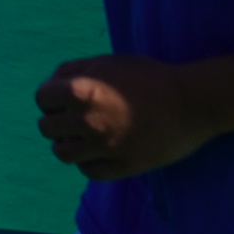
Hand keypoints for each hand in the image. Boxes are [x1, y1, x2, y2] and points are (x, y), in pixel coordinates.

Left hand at [37, 54, 206, 177]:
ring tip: (82, 137)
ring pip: (62, 154)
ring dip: (68, 144)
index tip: (64, 98)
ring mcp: (106, 147)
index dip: (50, 97)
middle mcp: (88, 121)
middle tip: (74, 118)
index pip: (41, 99)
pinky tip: (99, 151)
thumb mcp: (105, 62)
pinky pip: (89, 171)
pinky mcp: (125, 166)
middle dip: (56, 121)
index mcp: (80, 91)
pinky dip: (88, 162)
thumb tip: (49, 88)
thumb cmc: (147, 77)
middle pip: (47, 128)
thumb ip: (71, 71)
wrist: (192, 102)